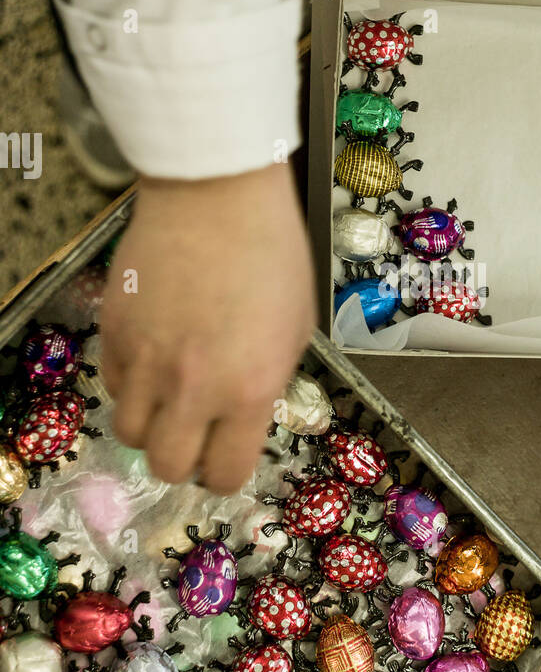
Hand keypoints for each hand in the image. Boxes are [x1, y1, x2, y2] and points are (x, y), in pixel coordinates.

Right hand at [101, 163, 315, 492]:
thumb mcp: (296, 328)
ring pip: (129, 433)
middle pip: (168, 466)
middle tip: (195, 436)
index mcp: (249, 390)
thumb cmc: (271, 253)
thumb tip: (248, 412)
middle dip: (184, 459)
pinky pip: (113, 385)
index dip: (226, 473)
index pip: (226, 472)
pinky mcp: (116, 333)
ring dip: (151, 426)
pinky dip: (130, 385)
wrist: (217, 197)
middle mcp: (193, 387)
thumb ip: (269, 381)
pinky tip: (153, 361)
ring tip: (169, 401)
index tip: (226, 459)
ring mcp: (148, 361)